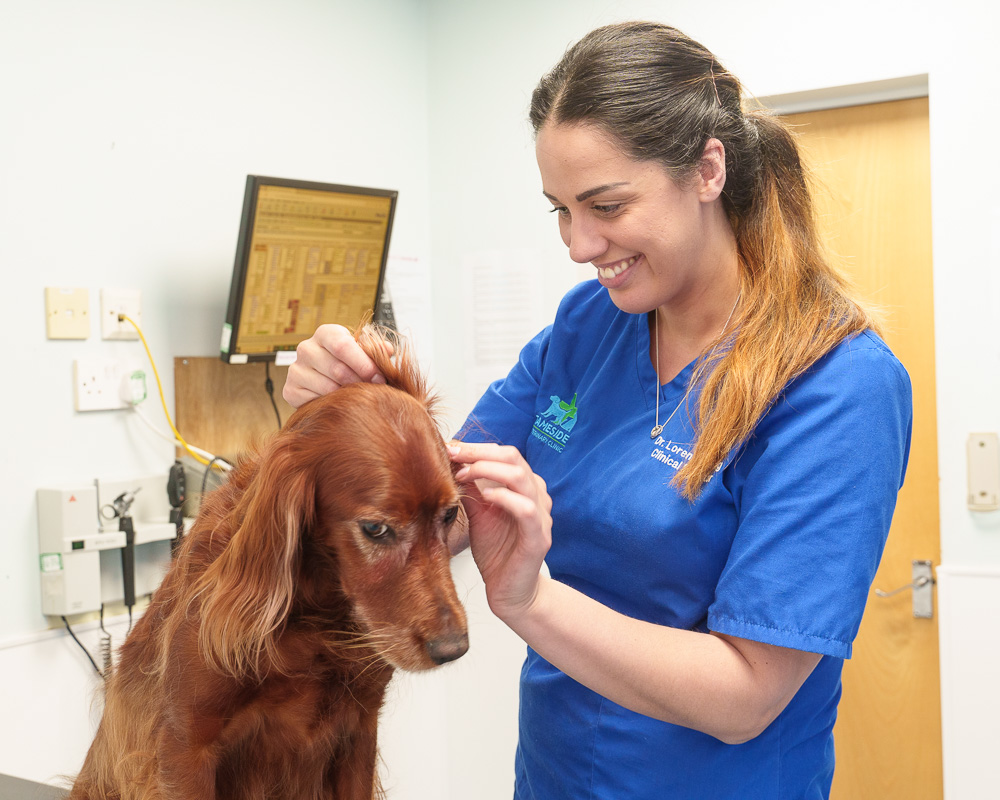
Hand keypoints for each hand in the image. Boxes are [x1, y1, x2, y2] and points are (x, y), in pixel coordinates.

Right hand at [282, 324, 390, 407]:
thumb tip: (387, 349)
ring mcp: (296, 369)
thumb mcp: (365, 353)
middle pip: (336, 369)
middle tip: (373, 391)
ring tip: (358, 397)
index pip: (342, 345)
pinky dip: (330, 404)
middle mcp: (306, 348)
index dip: (363, 363)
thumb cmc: (351, 364)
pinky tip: (339, 403)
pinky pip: (314, 401)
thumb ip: (377, 351)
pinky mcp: (290, 390)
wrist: (329, 381)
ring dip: (347, 395)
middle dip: (359, 382)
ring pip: (327, 388)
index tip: (380, 377)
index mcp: (326, 333)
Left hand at [449, 442, 552, 620]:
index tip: (449, 447)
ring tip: (463, 475)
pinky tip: (486, 498)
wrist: (509, 591)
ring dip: (488, 470)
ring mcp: (540, 516)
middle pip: (513, 457)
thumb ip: (472, 488)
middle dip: (479, 452)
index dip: (476, 447)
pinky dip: (505, 498)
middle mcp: (536, 495)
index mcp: (524, 486)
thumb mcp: (479, 512)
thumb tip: (452, 460)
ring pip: (521, 477)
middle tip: (452, 454)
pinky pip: (526, 509)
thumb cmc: (497, 551)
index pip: (504, 454)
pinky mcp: (538, 538)